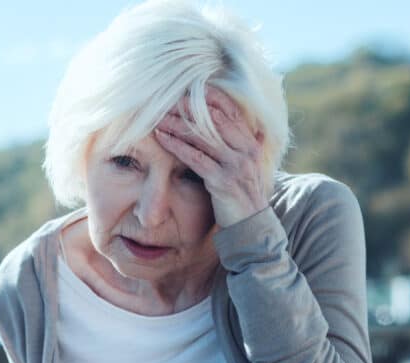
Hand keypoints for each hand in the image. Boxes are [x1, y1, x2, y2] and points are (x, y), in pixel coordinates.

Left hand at [154, 88, 270, 227]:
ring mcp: (235, 165)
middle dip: (189, 107)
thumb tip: (249, 130)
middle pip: (214, 119)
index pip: (231, 110)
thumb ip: (244, 147)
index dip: (210, 97)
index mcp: (251, 143)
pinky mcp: (222, 181)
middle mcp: (246, 150)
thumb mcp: (247, 168)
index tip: (188, 89)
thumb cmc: (243, 196)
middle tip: (166, 99)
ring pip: (203, 136)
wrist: (251, 226)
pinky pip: (196, 158)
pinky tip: (162, 138)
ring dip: (177, 124)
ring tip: (158, 116)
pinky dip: (177, 146)